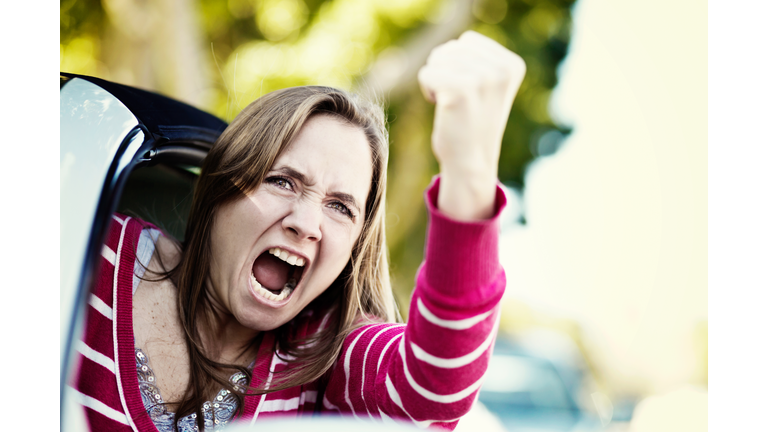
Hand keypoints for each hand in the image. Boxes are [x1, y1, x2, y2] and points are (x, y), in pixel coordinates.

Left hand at [418, 31, 525, 219]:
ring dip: (437, 82)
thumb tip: (460, 44)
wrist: (471, 164)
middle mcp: (502, 69)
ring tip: (453, 106)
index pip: (467, 41)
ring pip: (437, 59)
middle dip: (445, 73)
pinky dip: (428, 91)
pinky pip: (426, 73)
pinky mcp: (461, 89)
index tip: (471, 93)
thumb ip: (480, 60)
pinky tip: (444, 110)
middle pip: (451, 48)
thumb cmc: (472, 124)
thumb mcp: (487, 86)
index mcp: (513, 65)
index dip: (459, 66)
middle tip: (459, 102)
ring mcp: (484, 78)